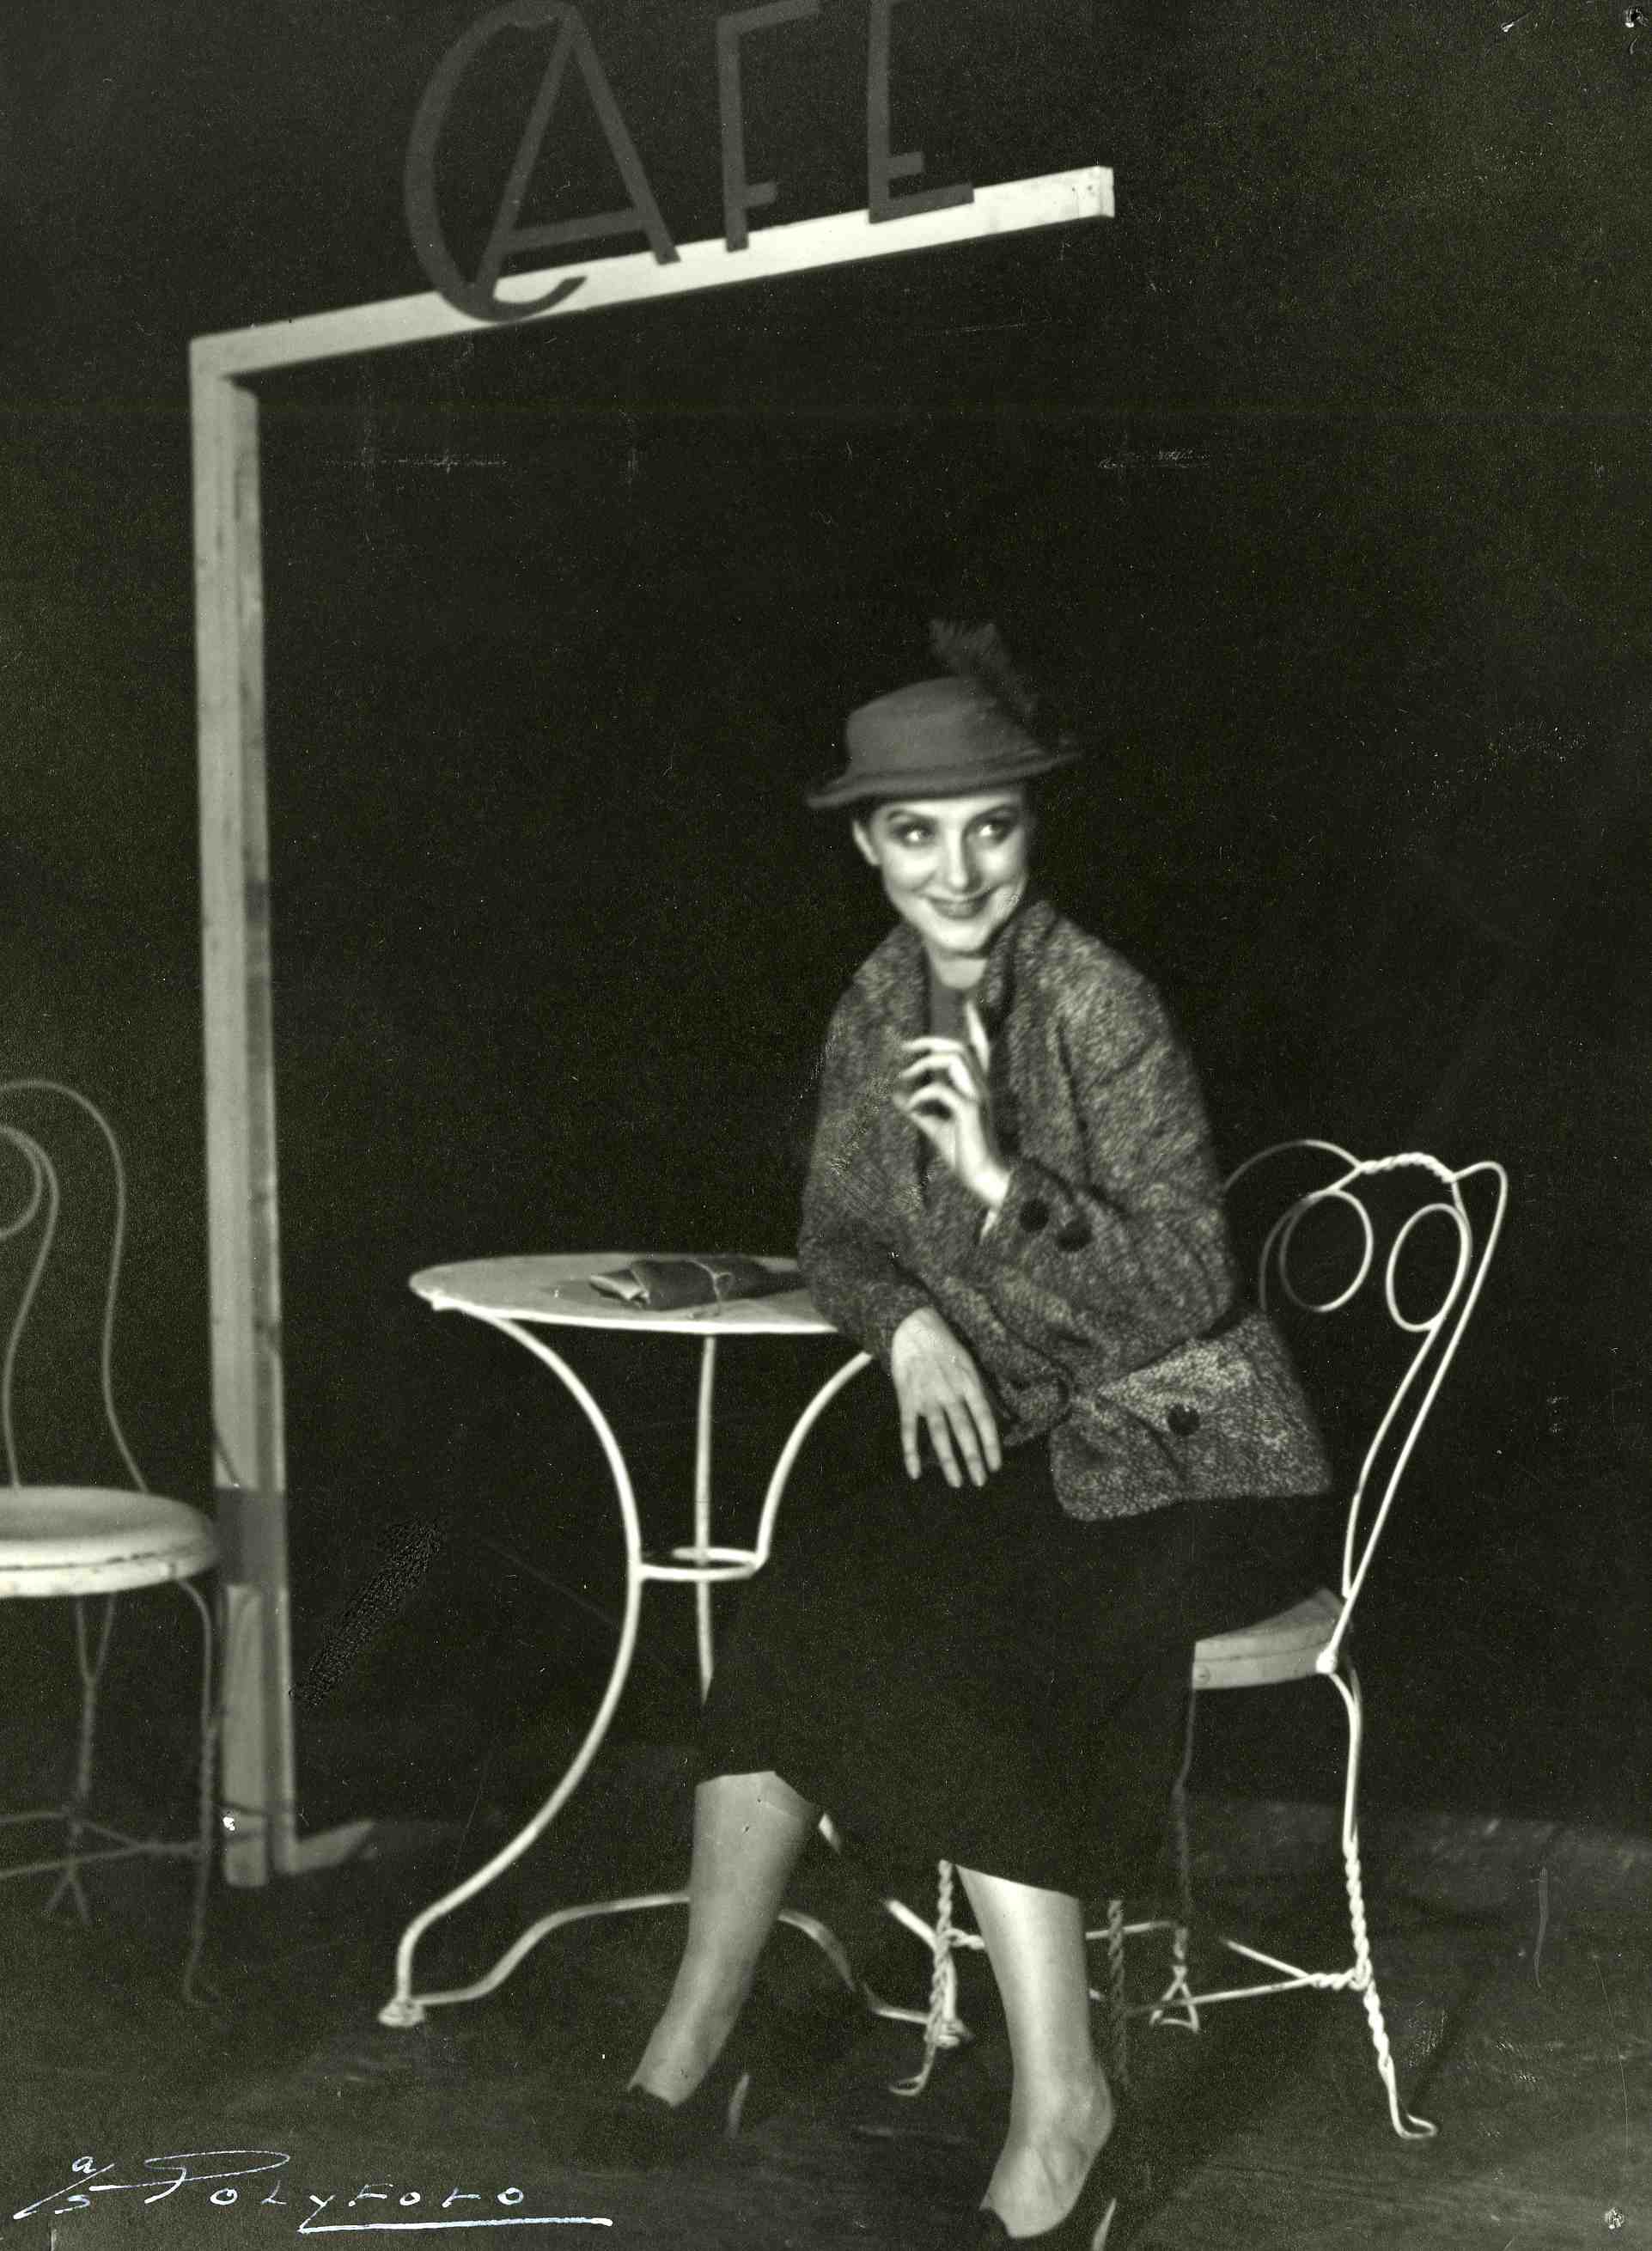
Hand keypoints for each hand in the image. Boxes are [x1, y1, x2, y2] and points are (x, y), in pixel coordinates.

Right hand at [889, 1306, 1002, 1487]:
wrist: (912, 1326)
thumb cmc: (946, 1345)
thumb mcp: (971, 1363)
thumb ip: (983, 1391)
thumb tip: (1004, 1417)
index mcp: (968, 1382)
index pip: (984, 1418)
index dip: (991, 1443)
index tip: (996, 1466)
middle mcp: (949, 1391)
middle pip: (963, 1429)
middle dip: (973, 1457)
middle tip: (980, 1481)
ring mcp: (927, 1396)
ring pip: (939, 1433)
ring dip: (948, 1460)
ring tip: (957, 1482)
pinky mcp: (906, 1398)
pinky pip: (908, 1429)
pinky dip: (911, 1451)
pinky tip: (915, 1472)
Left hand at [894, 1000, 1011, 1210]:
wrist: (983, 1177)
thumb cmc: (964, 1152)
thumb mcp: (935, 1127)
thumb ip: (919, 1110)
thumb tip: (896, 1094)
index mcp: (975, 1088)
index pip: (979, 1048)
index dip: (974, 1023)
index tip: (966, 1000)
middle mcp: (979, 1087)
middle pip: (960, 1047)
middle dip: (930, 1042)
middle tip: (905, 1048)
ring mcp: (977, 1098)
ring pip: (956, 1059)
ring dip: (925, 1063)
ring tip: (906, 1077)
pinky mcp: (970, 1112)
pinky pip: (942, 1090)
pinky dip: (922, 1094)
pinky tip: (912, 1106)